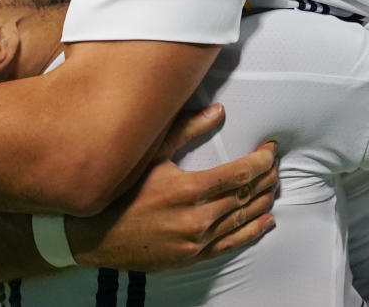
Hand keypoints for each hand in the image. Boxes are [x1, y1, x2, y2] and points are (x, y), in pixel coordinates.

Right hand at [67, 105, 278, 269]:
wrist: (92, 236)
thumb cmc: (119, 190)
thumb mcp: (150, 154)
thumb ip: (186, 130)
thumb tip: (218, 111)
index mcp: (188, 188)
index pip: (240, 173)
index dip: (262, 160)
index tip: (271, 149)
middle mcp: (196, 217)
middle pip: (245, 195)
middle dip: (266, 178)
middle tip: (276, 165)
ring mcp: (195, 241)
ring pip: (242, 219)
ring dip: (262, 201)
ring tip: (274, 187)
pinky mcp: (191, 257)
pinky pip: (231, 244)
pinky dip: (252, 232)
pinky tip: (266, 221)